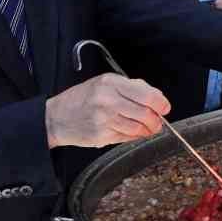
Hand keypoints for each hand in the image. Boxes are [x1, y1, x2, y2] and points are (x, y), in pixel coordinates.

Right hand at [45, 73, 169, 147]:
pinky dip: (134, 136)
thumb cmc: (83, 98)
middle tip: (158, 121)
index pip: (147, 95)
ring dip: (147, 130)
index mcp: (111, 83)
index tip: (165, 107)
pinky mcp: (101, 136)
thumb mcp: (105, 83)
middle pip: (145, 113)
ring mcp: (104, 119)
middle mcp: (108, 100)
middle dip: (156, 120)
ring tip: (148, 128)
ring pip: (138, 128)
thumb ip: (132, 87)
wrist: (57, 117)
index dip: (161, 103)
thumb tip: (157, 99)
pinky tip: (133, 133)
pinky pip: (127, 137)